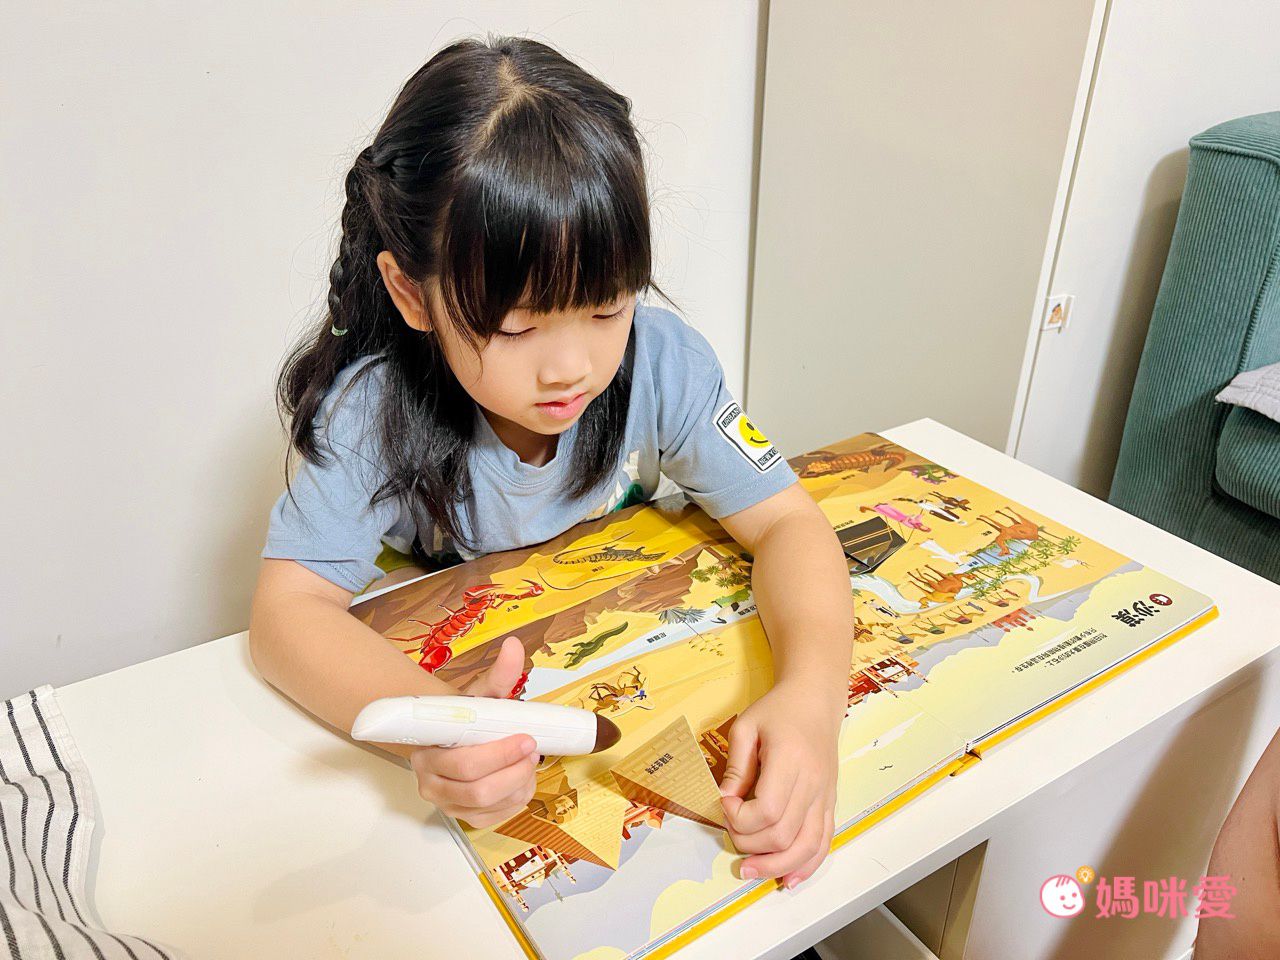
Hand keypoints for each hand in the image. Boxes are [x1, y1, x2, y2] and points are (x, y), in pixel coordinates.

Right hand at [409, 636, 538, 828]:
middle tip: (533, 750)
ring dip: (518, 785)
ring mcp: (446, 803)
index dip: (500, 755)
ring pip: (488, 805)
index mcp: (429, 750)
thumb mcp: (481, 693)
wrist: (449, 732)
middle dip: (515, 770)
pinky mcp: (462, 816)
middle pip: (478, 789)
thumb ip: (499, 674)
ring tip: (529, 763)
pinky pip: (493, 818)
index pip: (465, 763)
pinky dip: (514, 801)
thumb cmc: (465, 715)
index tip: (526, 739)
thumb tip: (514, 647)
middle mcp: (430, 781)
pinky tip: (520, 780)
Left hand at [719, 679, 843, 887]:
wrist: (815, 701)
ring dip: (776, 866)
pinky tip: (788, 879)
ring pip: (806, 847)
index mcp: (791, 761)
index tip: (724, 803)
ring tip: (750, 870)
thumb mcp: (747, 727)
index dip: (739, 818)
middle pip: (783, 834)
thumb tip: (724, 800)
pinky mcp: (829, 804)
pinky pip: (823, 842)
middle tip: (730, 829)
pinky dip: (807, 865)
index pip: (767, 810)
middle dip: (749, 843)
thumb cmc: (778, 710)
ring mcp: (824, 797)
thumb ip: (736, 766)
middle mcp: (813, 784)